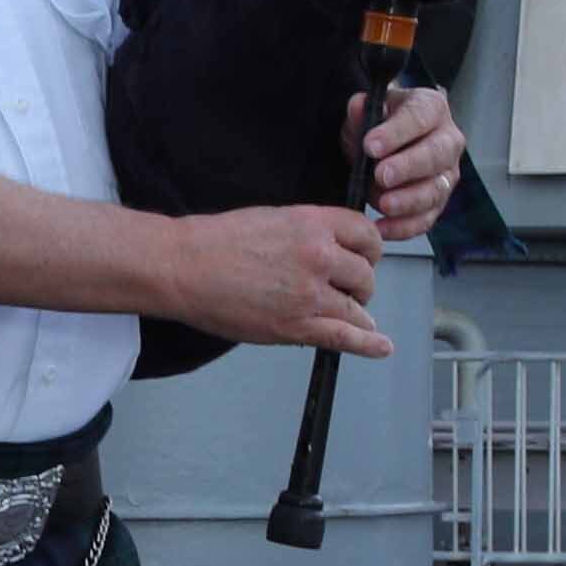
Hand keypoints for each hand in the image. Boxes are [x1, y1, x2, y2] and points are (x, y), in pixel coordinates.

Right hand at [167, 202, 391, 357]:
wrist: (184, 266)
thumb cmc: (217, 241)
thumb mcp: (274, 218)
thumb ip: (309, 233)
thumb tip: (333, 251)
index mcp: (313, 223)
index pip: (366, 234)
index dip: (368, 250)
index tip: (363, 258)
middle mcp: (319, 255)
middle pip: (366, 273)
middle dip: (359, 283)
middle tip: (345, 288)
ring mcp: (310, 294)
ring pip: (358, 307)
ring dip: (356, 311)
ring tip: (348, 314)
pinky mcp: (297, 326)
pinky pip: (344, 337)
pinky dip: (367, 344)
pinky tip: (381, 346)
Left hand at [358, 84, 466, 241]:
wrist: (390, 141)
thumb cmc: (381, 123)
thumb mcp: (368, 110)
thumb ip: (361, 110)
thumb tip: (358, 107)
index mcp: (432, 109)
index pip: (419, 117)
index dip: (396, 133)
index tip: (371, 145)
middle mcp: (448, 141)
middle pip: (436, 155)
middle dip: (408, 167)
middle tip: (381, 175)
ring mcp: (446, 174)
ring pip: (435, 190)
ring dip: (409, 200)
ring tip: (384, 204)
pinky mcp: (438, 202)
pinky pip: (427, 218)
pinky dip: (405, 227)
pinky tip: (382, 227)